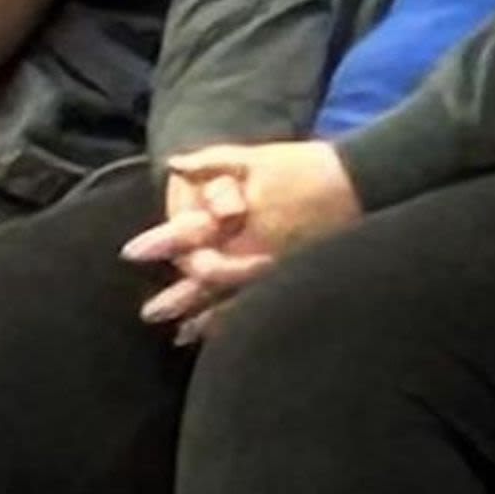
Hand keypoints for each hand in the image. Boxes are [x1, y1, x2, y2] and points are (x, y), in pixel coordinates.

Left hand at [122, 142, 361, 343]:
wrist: (363, 183)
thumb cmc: (306, 167)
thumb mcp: (257, 156)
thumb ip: (213, 162)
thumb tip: (173, 165)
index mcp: (244, 218)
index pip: (193, 234)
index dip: (163, 243)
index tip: (131, 252)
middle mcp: (258, 249)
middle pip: (209, 280)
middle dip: (180, 297)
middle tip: (149, 313)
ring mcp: (278, 269)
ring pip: (234, 301)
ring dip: (204, 318)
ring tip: (177, 335)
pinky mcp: (295, 278)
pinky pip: (261, 306)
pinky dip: (237, 322)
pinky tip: (220, 337)